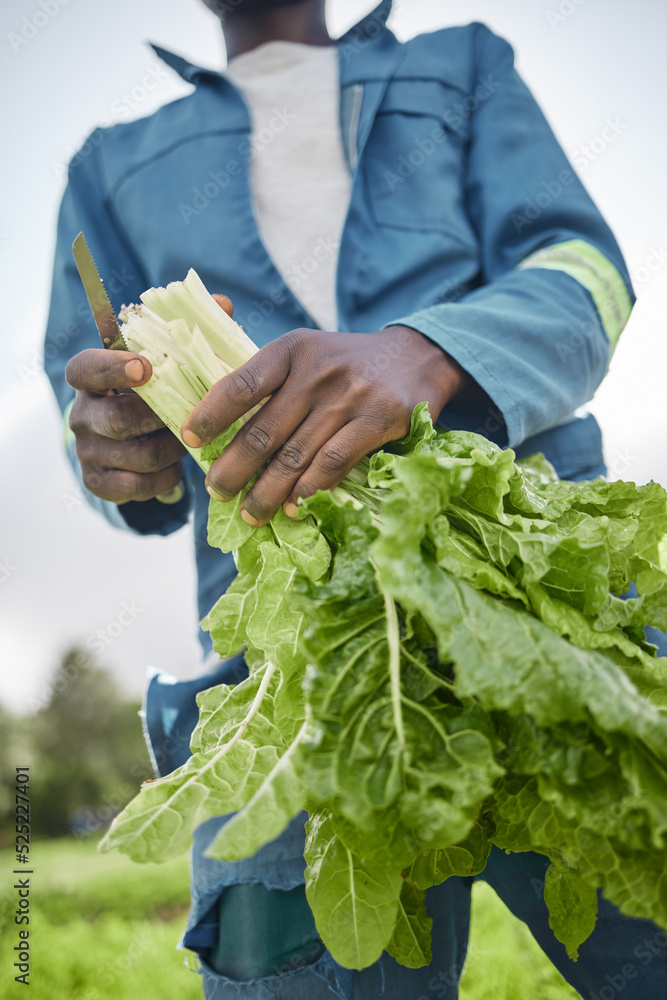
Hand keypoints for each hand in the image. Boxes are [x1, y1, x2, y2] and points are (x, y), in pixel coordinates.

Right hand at [65, 349, 186, 503]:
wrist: (123, 444)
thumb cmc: (142, 400)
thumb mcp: (143, 377)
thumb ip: (159, 366)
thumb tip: (196, 366)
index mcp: (86, 382)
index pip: (84, 370)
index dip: (112, 368)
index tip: (145, 367)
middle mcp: (80, 417)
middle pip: (120, 419)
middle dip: (163, 418)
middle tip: (191, 415)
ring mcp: (85, 452)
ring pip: (142, 456)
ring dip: (175, 449)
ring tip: (189, 441)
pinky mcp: (96, 483)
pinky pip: (140, 486)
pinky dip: (167, 477)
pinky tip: (173, 466)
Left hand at [181, 322, 465, 525]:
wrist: (418, 357)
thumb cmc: (348, 364)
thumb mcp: (307, 354)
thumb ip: (271, 382)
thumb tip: (221, 430)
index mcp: (291, 350)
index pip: (241, 384)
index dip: (211, 414)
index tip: (189, 440)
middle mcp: (317, 371)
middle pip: (263, 430)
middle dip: (234, 468)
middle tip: (216, 492)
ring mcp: (350, 397)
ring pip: (295, 456)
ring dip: (267, 492)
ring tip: (250, 514)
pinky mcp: (379, 421)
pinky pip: (333, 464)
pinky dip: (309, 491)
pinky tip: (293, 507)